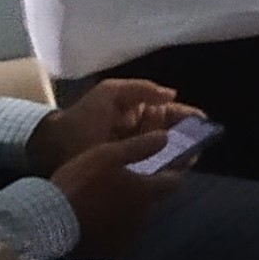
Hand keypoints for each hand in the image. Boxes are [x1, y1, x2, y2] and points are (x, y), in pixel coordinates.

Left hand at [27, 77, 197, 171]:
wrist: (56, 146)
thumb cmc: (84, 117)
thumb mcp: (110, 92)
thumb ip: (141, 89)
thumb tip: (172, 94)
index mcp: (139, 110)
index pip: (171, 112)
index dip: (187, 116)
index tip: (202, 123)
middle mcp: (142, 131)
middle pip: (174, 133)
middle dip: (190, 137)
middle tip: (201, 143)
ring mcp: (136, 152)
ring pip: (168, 152)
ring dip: (181, 154)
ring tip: (193, 156)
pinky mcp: (129, 170)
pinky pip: (154, 168)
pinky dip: (166, 169)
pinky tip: (177, 170)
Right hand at [50, 132, 182, 258]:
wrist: (50, 223)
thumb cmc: (80, 183)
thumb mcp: (108, 155)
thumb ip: (140, 146)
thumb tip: (166, 138)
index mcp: (146, 191)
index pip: (173, 181)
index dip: (171, 172)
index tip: (166, 167)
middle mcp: (143, 216)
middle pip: (153, 201)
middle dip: (146, 193)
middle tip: (127, 183)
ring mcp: (128, 236)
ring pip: (136, 219)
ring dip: (128, 211)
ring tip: (107, 203)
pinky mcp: (111, 253)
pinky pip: (119, 237)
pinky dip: (113, 229)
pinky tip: (97, 222)